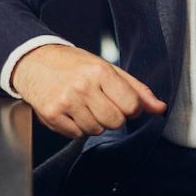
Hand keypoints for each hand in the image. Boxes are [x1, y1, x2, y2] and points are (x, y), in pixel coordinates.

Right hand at [11, 44, 166, 137]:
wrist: (34, 61)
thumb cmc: (75, 64)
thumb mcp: (107, 68)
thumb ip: (136, 89)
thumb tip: (160, 108)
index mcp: (100, 71)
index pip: (131, 106)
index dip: (131, 108)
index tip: (122, 101)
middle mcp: (83, 86)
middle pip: (115, 121)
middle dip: (113, 116)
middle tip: (100, 102)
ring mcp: (66, 102)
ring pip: (96, 130)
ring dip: (94, 121)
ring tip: (83, 104)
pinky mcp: (52, 115)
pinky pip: (77, 135)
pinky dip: (77, 126)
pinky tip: (71, 110)